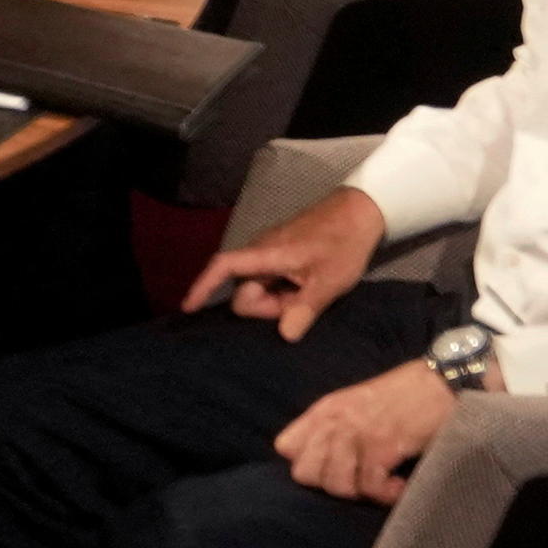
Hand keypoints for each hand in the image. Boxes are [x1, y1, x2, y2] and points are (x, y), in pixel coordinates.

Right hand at [185, 184, 386, 339]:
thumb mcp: (330, 281)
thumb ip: (305, 308)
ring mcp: (268, 252)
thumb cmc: (343, 243)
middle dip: (267, 306)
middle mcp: (259, 251)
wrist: (359, 212)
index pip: (223, 267)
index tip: (187, 308)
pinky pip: (268, 280)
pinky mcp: (279, 254)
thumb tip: (284, 335)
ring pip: (259, 287)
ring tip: (311, 293)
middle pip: (244, 290)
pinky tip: (305, 290)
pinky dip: (282, 292)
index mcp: (266, 254)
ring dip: (279, 300)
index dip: (202, 287)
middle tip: (303, 303)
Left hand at [276, 359, 455, 502]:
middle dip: (330, 483)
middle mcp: (334, 421)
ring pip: (336, 484)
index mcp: (324, 410)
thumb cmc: (401, 396)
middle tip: (357, 479)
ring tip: (380, 483)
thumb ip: (331, 426)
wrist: (438, 384)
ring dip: (360, 491)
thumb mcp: (354, 403)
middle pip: (305, 473)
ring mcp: (357, 434)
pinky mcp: (384, 447)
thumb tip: (317, 458)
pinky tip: (398, 485)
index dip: (307, 463)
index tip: (331, 466)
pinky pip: (371, 487)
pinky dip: (386, 494)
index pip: (285, 446)